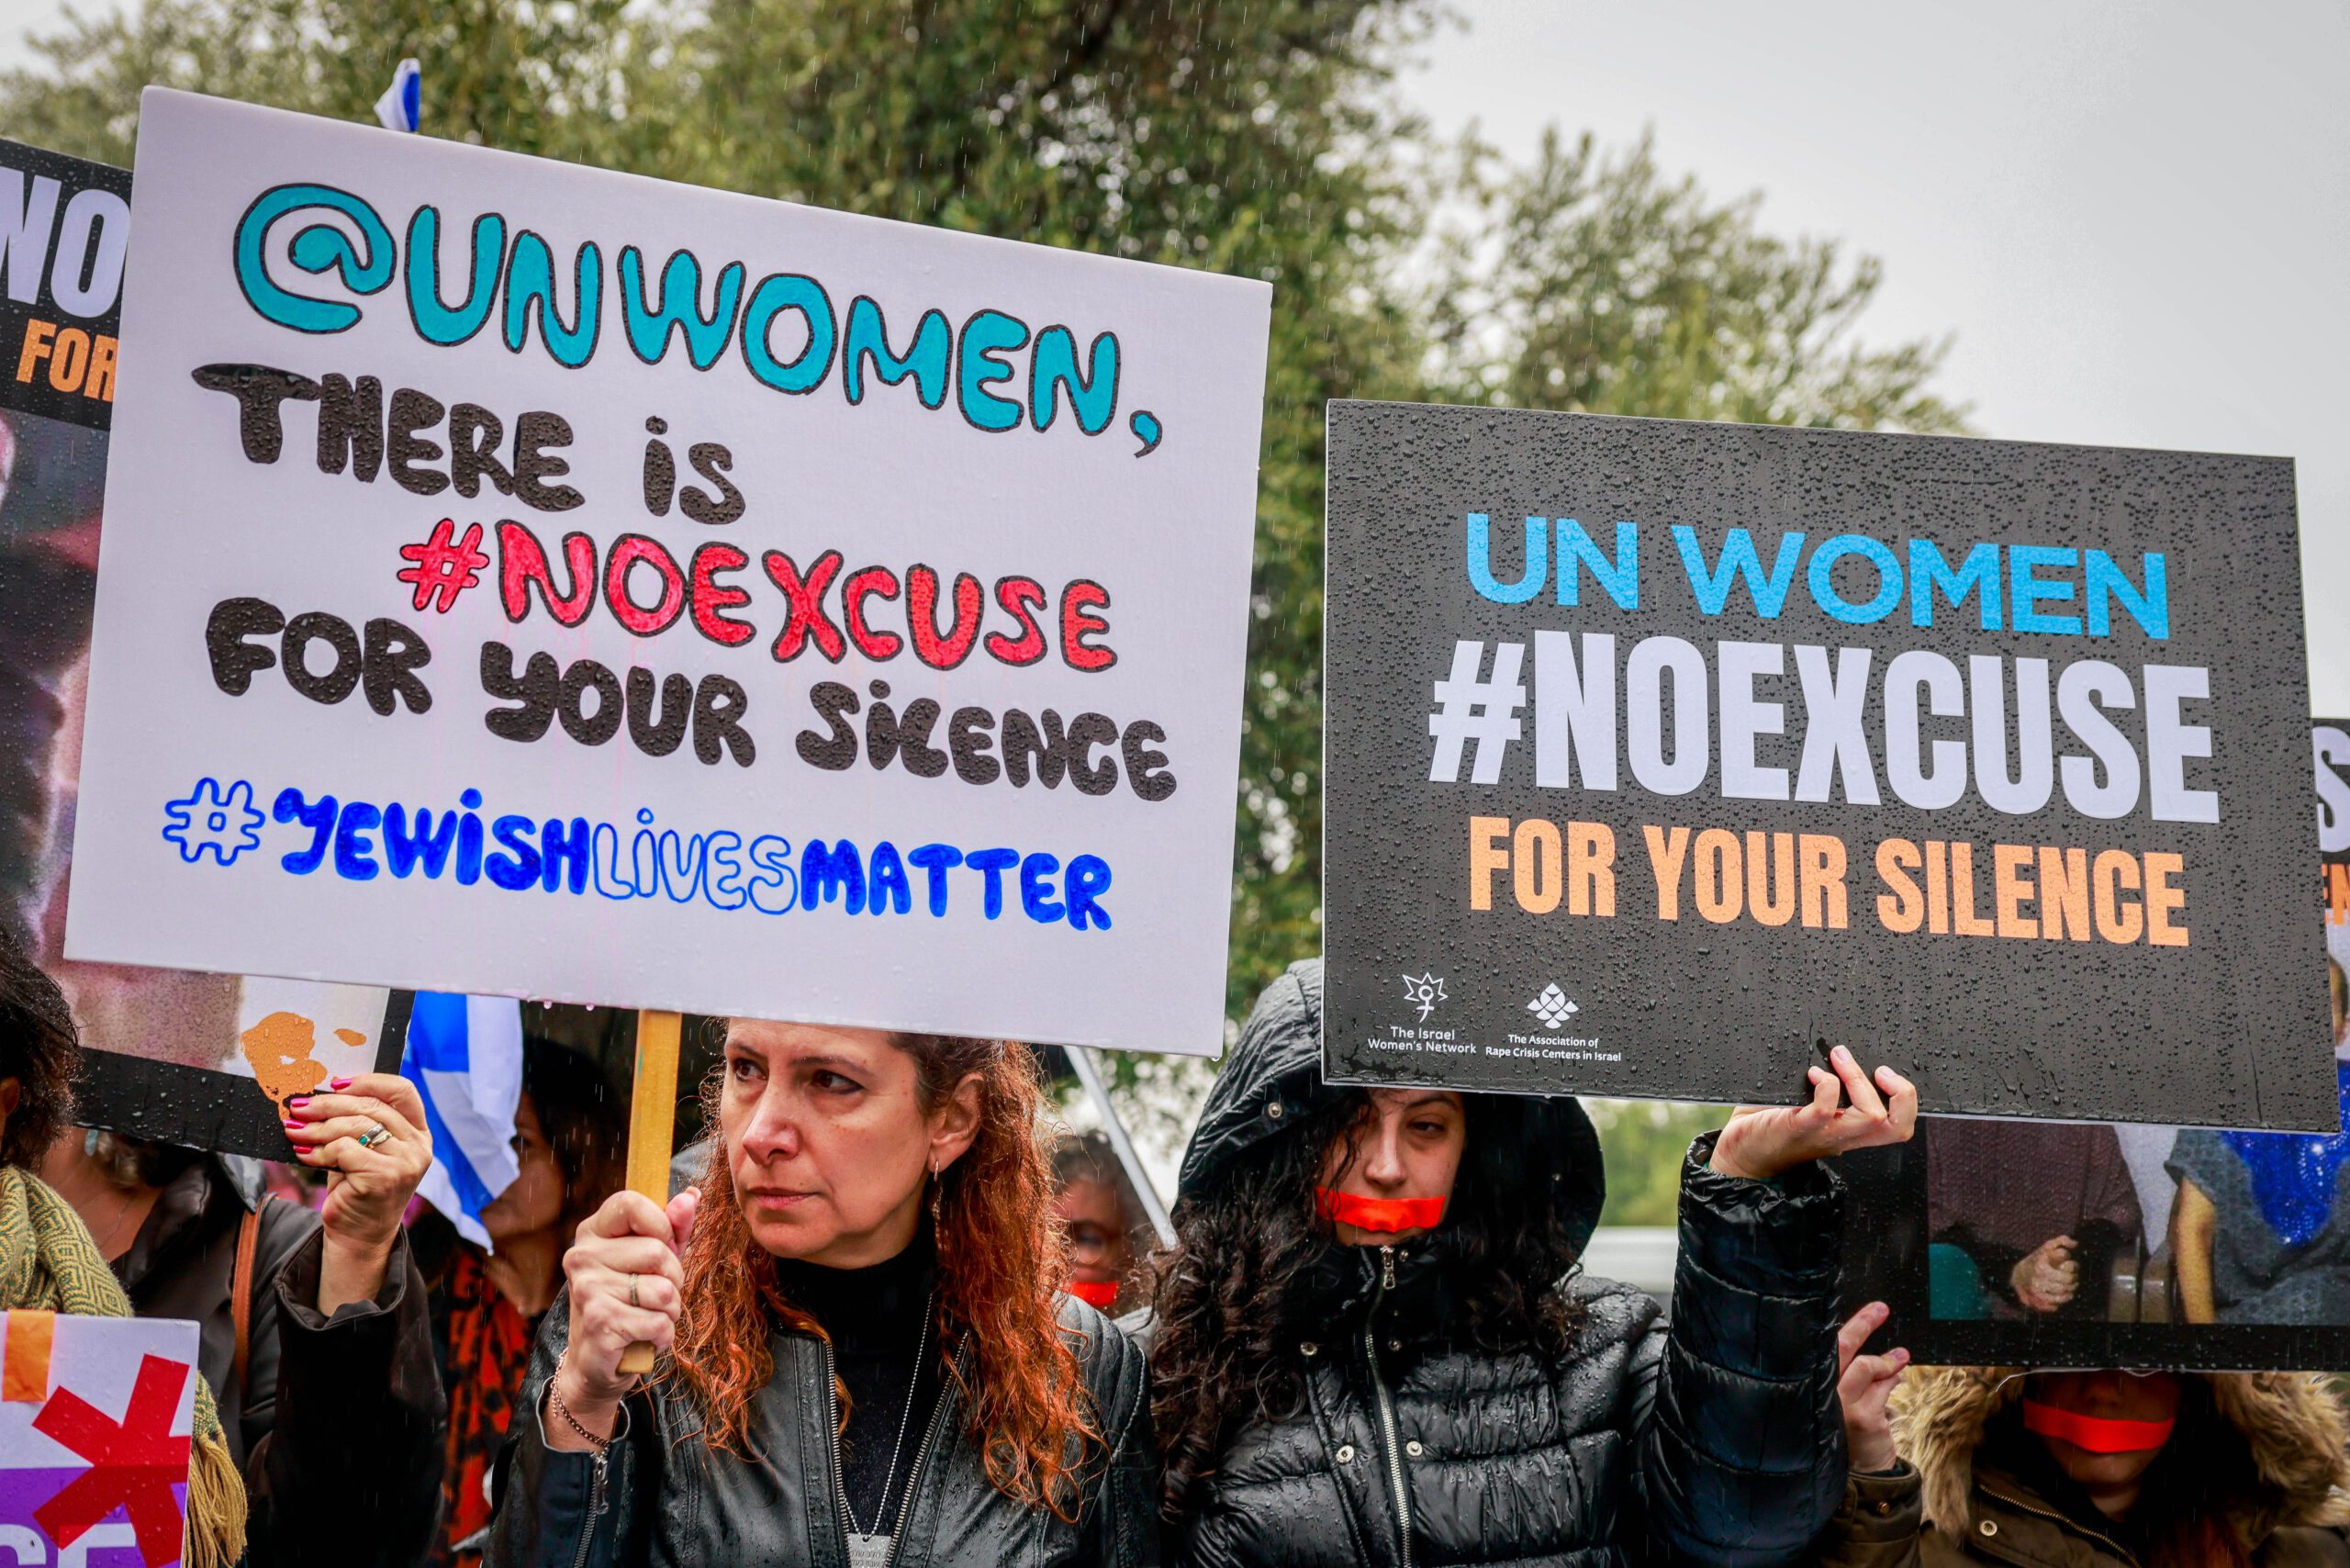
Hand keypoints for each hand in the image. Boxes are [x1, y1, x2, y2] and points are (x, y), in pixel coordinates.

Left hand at [283, 1073, 432, 1309]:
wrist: (359, 1236)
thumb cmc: (358, 1187)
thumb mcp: (365, 1149)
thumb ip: (358, 1122)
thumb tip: (320, 1094)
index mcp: (418, 1132)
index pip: (402, 1091)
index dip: (368, 1081)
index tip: (336, 1083)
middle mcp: (418, 1146)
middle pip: (372, 1107)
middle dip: (329, 1104)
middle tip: (299, 1106)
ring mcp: (405, 1162)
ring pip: (356, 1127)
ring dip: (318, 1127)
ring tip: (295, 1130)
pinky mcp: (385, 1178)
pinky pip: (344, 1150)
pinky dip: (319, 1151)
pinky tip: (305, 1155)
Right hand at [554, 1188, 699, 1434]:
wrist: (597, 1362)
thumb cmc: (630, 1302)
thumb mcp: (653, 1260)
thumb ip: (673, 1228)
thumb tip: (692, 1196)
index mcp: (593, 1232)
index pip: (630, 1203)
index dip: (660, 1224)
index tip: (664, 1245)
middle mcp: (582, 1256)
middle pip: (656, 1251)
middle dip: (673, 1279)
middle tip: (655, 1296)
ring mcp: (588, 1289)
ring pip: (662, 1291)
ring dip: (670, 1310)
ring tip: (649, 1317)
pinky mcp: (600, 1321)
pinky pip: (659, 1322)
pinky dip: (663, 1335)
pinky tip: (643, 1338)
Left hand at [1710, 1045, 1916, 1180]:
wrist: (1740, 1153)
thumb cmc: (1773, 1125)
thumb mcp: (1809, 1107)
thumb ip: (1827, 1088)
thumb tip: (1835, 1050)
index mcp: (1850, 1131)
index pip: (1898, 1127)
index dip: (1906, 1101)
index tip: (1887, 1073)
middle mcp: (1843, 1137)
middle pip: (1897, 1127)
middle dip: (1901, 1093)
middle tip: (1880, 1069)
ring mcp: (1823, 1134)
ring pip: (1869, 1117)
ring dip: (1858, 1081)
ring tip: (1838, 1059)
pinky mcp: (1797, 1128)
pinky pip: (1825, 1110)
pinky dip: (1826, 1085)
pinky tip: (1812, 1075)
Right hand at [1836, 1302, 1908, 1471]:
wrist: (1860, 1473)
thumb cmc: (1848, 1431)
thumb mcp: (1843, 1399)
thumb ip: (1853, 1376)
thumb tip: (1874, 1350)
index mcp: (1812, 1385)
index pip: (1823, 1348)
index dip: (1843, 1327)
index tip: (1860, 1309)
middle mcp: (1822, 1393)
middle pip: (1841, 1348)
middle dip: (1862, 1324)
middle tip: (1880, 1309)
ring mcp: (1843, 1405)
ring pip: (1867, 1366)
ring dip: (1887, 1359)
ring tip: (1901, 1356)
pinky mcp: (1865, 1416)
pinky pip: (1884, 1386)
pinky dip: (1893, 1378)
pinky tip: (1897, 1376)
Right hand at [2010, 1235, 2077, 1312]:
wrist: (2017, 1273)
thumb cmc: (2037, 1259)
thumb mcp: (2047, 1246)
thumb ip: (2061, 1241)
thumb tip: (2075, 1244)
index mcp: (2042, 1266)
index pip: (2069, 1269)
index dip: (2073, 1267)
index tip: (2071, 1265)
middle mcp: (2038, 1280)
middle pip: (2067, 1284)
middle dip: (2073, 1281)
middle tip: (2073, 1279)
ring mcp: (2036, 1292)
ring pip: (2063, 1296)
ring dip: (2069, 1292)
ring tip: (2069, 1288)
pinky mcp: (2036, 1302)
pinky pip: (2054, 1306)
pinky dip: (2059, 1302)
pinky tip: (2060, 1296)